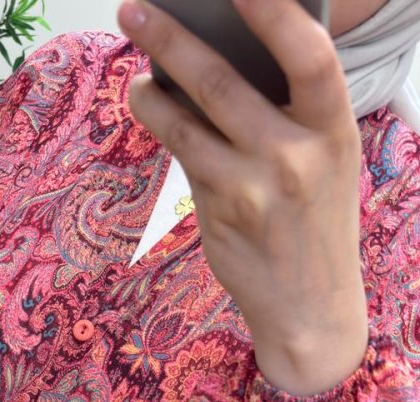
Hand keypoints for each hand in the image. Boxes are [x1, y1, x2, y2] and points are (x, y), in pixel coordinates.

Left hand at [118, 0, 369, 395]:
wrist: (310, 306)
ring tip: (133, 75)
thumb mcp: (326, 158)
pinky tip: (148, 106)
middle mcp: (294, 156)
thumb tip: (221, 54)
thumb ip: (289, 111)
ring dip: (149, 93)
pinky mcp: (219, 214)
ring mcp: (252, 188)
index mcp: (334, 128)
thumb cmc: (315, 217)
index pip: (310, 56)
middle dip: (170, 39)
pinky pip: (182, 158)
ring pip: (185, 124)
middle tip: (134, 8)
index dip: (273, 14)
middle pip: (223, 82)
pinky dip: (161, 125)